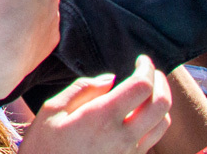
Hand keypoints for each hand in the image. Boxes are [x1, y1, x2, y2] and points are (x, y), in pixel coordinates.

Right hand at [20, 57, 171, 153]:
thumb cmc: (43, 147)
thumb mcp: (52, 110)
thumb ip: (83, 89)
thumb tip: (110, 79)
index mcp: (103, 118)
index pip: (142, 87)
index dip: (147, 68)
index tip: (141, 60)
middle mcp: (123, 137)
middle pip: (162, 104)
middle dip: (161, 82)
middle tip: (150, 72)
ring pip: (163, 124)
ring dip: (161, 103)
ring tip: (147, 93)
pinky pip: (153, 141)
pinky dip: (154, 123)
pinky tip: (139, 116)